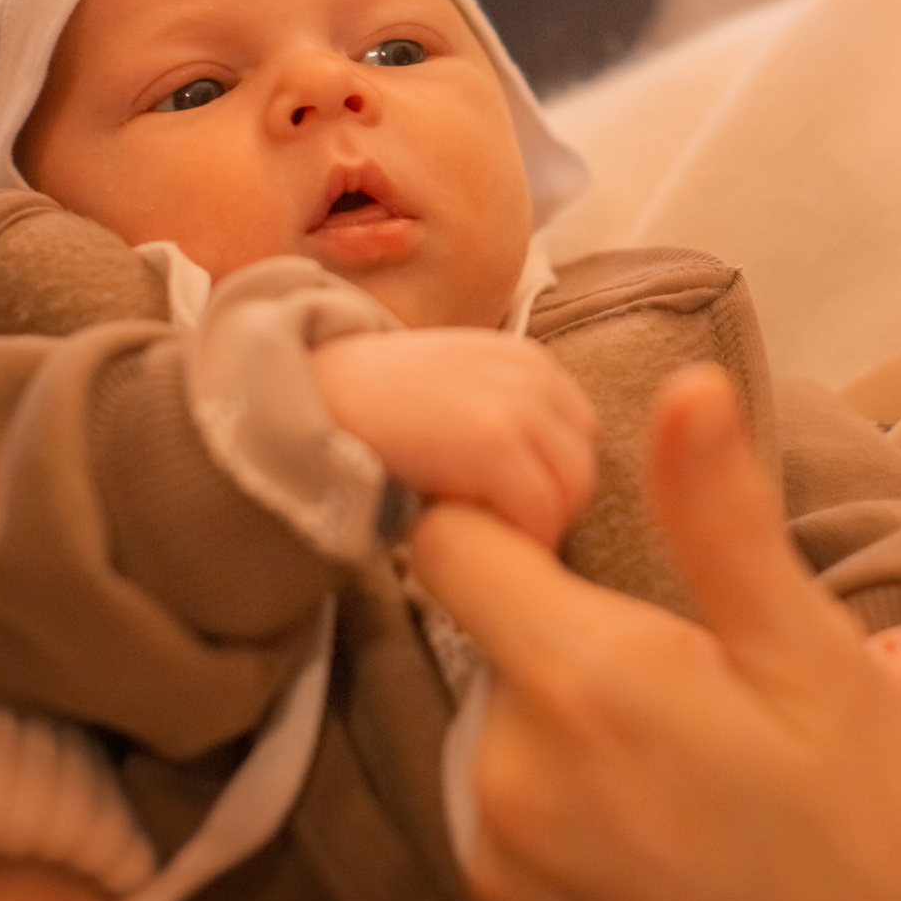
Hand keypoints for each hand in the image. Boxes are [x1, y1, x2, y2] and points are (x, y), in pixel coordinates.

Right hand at [311, 330, 596, 548]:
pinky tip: (479, 539)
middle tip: (502, 530)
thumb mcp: (460, 384)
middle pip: (582, 462)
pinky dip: (520, 536)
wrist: (318, 394)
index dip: (554, 478)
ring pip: (571, 489)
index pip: (579, 433)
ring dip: (539, 524)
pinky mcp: (494, 441)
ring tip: (489, 535)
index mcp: (528, 361)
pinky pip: (540, 509)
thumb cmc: (380, 403)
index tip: (514, 505)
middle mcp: (533, 376)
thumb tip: (540, 471)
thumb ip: (505, 411)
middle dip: (552, 505)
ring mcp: (517, 406)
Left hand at [410, 365, 900, 900]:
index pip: (447, 538)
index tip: (578, 516)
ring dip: (566, 705)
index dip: (502, 506)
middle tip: (682, 651)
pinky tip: (660, 802)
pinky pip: (510, 799)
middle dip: (562, 616)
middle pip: (483, 628)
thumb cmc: (862, 825)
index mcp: (578, 682)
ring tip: (683, 740)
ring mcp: (501, 852)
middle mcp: (507, 772)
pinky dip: (567, 784)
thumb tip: (689, 387)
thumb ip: (724, 521)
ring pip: (500, 713)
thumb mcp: (813, 656)